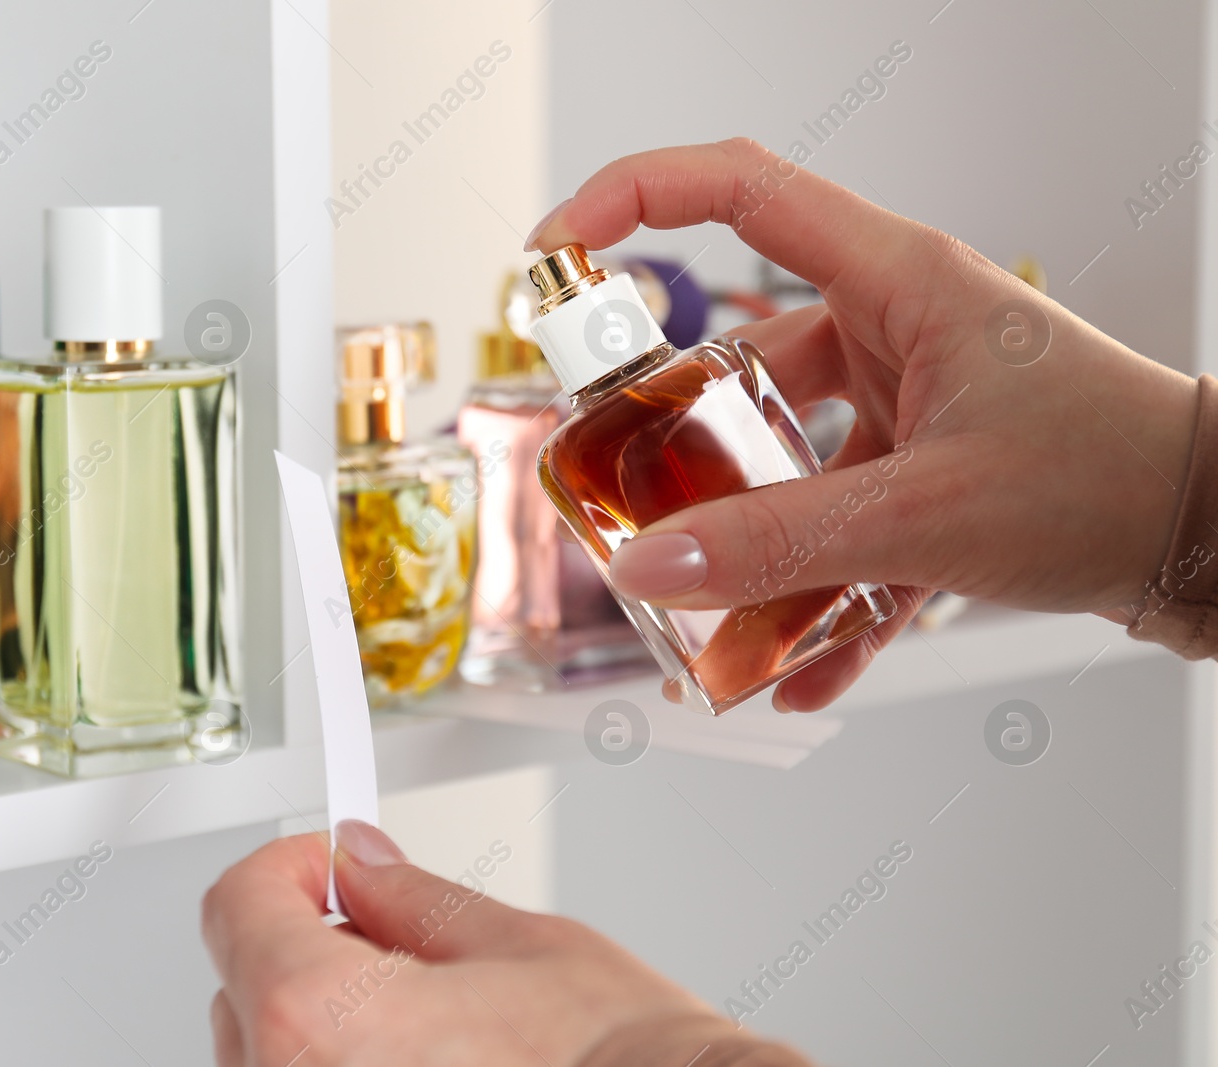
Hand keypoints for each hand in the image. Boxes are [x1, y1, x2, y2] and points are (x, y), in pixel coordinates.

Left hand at [203, 821, 806, 1065]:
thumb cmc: (614, 1058)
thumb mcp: (513, 941)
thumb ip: (409, 898)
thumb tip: (359, 866)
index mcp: (320, 1019)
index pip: (239, 909)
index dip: (286, 868)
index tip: (322, 864)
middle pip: (242, 991)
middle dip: (303, 947)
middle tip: (384, 936)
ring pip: (269, 1059)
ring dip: (320, 1023)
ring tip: (422, 1020)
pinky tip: (422, 1064)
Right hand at [529, 139, 1198, 710]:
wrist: (1214, 534)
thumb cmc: (1111, 474)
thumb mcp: (924, 510)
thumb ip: (775, 543)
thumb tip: (649, 566)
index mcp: (892, 280)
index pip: (736, 190)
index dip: (630, 200)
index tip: (556, 258)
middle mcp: (892, 326)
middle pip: (740, 352)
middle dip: (674, 431)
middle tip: (620, 490)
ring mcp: (909, 398)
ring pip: (786, 454)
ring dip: (748, 536)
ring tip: (708, 614)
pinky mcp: (927, 466)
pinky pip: (840, 523)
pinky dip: (813, 590)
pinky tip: (796, 668)